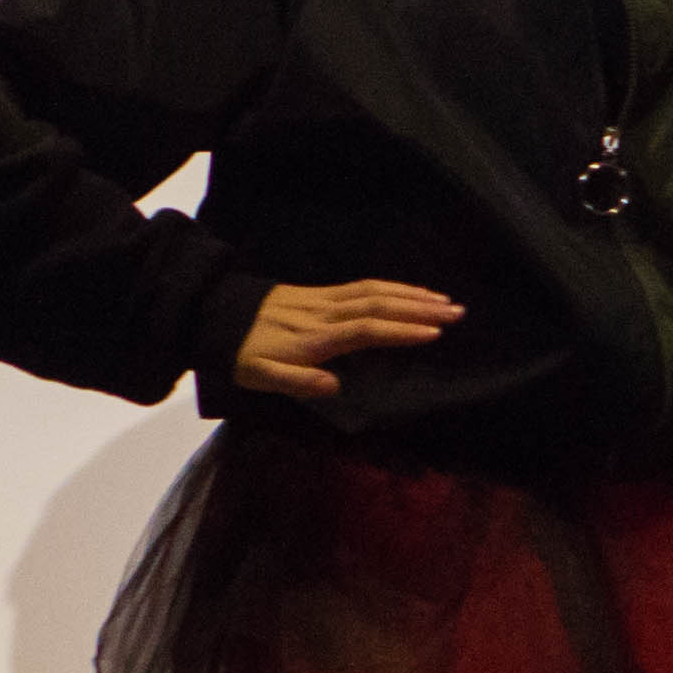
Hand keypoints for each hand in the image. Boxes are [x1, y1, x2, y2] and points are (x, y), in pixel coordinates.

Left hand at [235, 279, 466, 398]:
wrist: (214, 316)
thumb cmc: (240, 354)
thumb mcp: (259, 377)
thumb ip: (296, 382)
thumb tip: (335, 386)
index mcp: (314, 337)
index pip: (365, 329)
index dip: (399, 330)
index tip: (433, 333)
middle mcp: (325, 313)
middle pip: (378, 304)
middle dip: (419, 307)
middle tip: (457, 312)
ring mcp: (325, 299)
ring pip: (374, 291)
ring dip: (412, 294)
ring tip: (446, 300)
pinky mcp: (322, 292)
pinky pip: (364, 285)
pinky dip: (393, 287)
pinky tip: (412, 292)